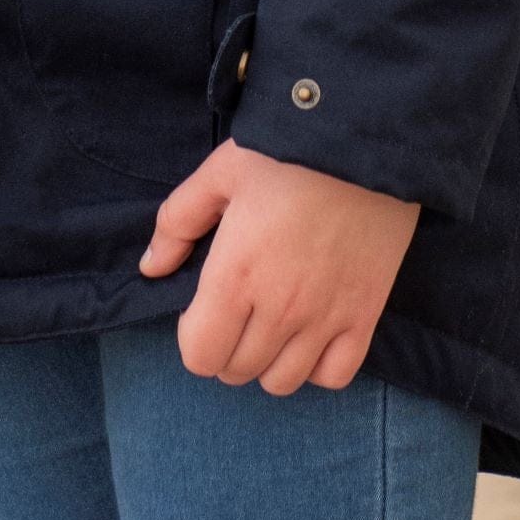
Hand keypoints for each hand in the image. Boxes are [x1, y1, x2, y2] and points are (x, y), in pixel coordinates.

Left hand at [140, 138, 420, 392]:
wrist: (367, 137)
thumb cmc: (287, 151)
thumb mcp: (220, 173)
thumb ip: (178, 223)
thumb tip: (152, 267)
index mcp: (235, 276)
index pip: (199, 355)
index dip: (193, 336)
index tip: (202, 308)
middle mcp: (279, 309)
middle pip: (237, 370)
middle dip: (226, 347)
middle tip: (236, 311)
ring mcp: (325, 317)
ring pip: (282, 381)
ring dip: (267, 361)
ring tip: (270, 324)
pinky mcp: (366, 314)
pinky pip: (335, 375)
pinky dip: (317, 366)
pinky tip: (310, 335)